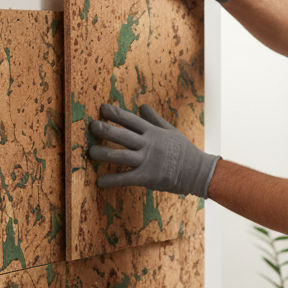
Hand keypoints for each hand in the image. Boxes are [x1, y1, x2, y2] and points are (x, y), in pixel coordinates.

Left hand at [88, 104, 219, 197]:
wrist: (197, 172)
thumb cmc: (183, 150)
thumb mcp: (170, 130)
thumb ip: (154, 119)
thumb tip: (141, 105)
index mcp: (153, 132)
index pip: (131, 120)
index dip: (116, 114)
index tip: (103, 108)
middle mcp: (148, 144)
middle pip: (122, 135)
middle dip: (105, 130)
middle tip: (92, 126)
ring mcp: (146, 161)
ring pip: (119, 156)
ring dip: (103, 153)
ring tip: (90, 152)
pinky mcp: (146, 177)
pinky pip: (125, 178)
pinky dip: (111, 180)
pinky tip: (99, 181)